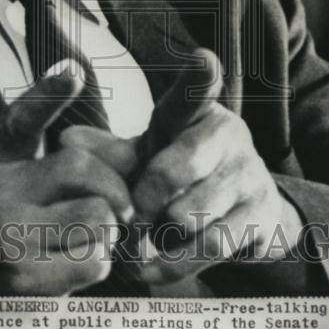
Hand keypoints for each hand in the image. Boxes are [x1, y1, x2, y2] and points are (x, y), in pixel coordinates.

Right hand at [0, 60, 132, 294]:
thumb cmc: (18, 220)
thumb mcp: (27, 174)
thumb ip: (73, 154)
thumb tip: (122, 138)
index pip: (21, 118)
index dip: (48, 92)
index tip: (72, 72)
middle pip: (81, 169)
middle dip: (113, 188)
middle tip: (112, 204)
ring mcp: (3, 234)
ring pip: (96, 216)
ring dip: (106, 230)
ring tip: (84, 236)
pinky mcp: (22, 279)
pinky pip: (94, 260)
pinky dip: (97, 262)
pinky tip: (72, 263)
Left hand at [62, 49, 303, 285]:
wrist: (239, 213)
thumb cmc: (179, 173)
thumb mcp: (145, 157)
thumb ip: (109, 152)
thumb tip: (66, 141)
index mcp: (196, 113)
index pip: (196, 93)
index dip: (200, 77)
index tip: (204, 59)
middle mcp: (230, 135)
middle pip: (176, 168)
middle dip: (143, 201)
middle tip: (127, 221)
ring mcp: (250, 175)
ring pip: (193, 212)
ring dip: (158, 236)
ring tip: (135, 249)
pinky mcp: (262, 215)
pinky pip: (213, 244)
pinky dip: (175, 262)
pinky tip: (151, 269)